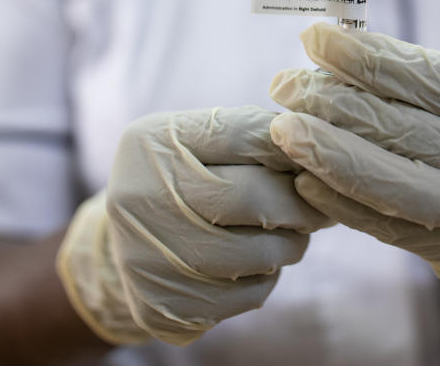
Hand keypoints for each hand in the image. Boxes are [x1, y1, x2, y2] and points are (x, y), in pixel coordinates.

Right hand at [57, 106, 331, 345]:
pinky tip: (254, 264)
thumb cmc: (179, 178)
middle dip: (299, 205)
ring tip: (288, 234)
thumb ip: (252, 134)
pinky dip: (266, 278)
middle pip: (253, 199)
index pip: (244, 135)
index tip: (315, 163)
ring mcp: (148, 255)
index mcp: (153, 142)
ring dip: (289, 244)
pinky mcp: (165, 305)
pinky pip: (248, 295)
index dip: (292, 150)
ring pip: (259, 254)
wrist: (122, 244)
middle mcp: (140, 196)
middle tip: (316, 209)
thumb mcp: (199, 140)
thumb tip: (316, 148)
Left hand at [269, 24, 439, 284]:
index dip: (363, 57)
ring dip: (326, 154)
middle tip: (285, 85)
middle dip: (332, 104)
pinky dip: (340, 201)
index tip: (315, 38)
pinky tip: (305, 179)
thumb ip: (419, 76)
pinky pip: (385, 225)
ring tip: (284, 129)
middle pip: (401, 130)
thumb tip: (331, 48)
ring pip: (389, 182)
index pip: (425, 77)